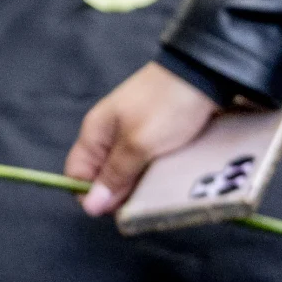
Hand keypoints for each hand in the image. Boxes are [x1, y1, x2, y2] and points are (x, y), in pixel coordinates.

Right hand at [68, 61, 225, 216]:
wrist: (204, 73)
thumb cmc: (166, 106)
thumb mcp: (138, 144)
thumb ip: (115, 175)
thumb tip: (89, 206)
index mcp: (95, 133)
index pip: (77, 174)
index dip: (91, 196)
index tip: (116, 208)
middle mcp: (109, 135)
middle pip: (102, 177)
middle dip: (119, 193)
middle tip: (143, 199)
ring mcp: (132, 135)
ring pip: (126, 173)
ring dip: (139, 185)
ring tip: (158, 189)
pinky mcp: (154, 136)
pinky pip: (145, 164)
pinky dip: (154, 173)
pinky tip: (167, 178)